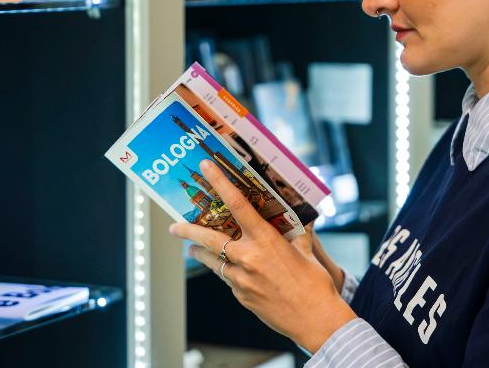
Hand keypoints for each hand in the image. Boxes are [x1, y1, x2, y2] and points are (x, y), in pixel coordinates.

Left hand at [169, 159, 356, 352]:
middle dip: (187, 231)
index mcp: (265, 240)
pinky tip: (230, 269)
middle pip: (209, 238)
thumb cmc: (315, 284)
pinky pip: (227, 279)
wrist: (315, 320)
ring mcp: (242, 280)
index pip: (238, 204)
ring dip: (200, 252)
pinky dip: (226, 271)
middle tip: (173, 226)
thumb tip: (302, 218)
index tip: (206, 168)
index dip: (219, 183)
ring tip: (192, 247)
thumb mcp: (306, 251)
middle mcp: (248, 258)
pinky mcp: (241, 297)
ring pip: (212, 261)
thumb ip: (298, 233)